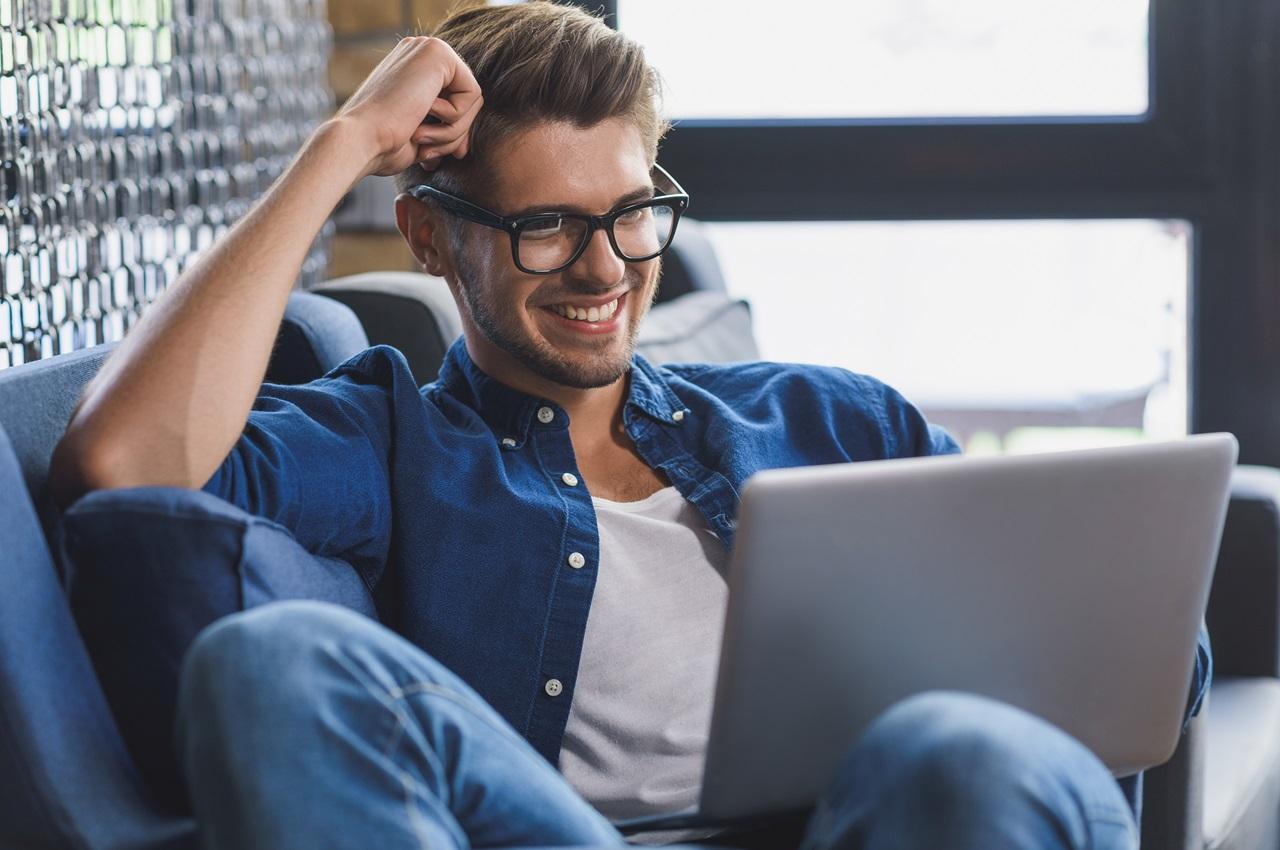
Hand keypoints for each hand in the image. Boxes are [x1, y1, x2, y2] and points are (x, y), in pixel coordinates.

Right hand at [334, 36, 482, 176]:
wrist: (361, 140)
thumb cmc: (382, 144)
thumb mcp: (418, 135)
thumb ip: (441, 131)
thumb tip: (464, 147)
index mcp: (412, 68)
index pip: (456, 100)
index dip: (455, 132)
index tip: (440, 155)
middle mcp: (420, 51)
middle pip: (468, 99)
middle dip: (455, 134)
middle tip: (428, 152)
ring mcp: (428, 48)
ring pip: (472, 99)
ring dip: (452, 131)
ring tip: (421, 137)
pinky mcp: (438, 53)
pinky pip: (473, 93)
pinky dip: (454, 119)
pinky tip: (422, 117)